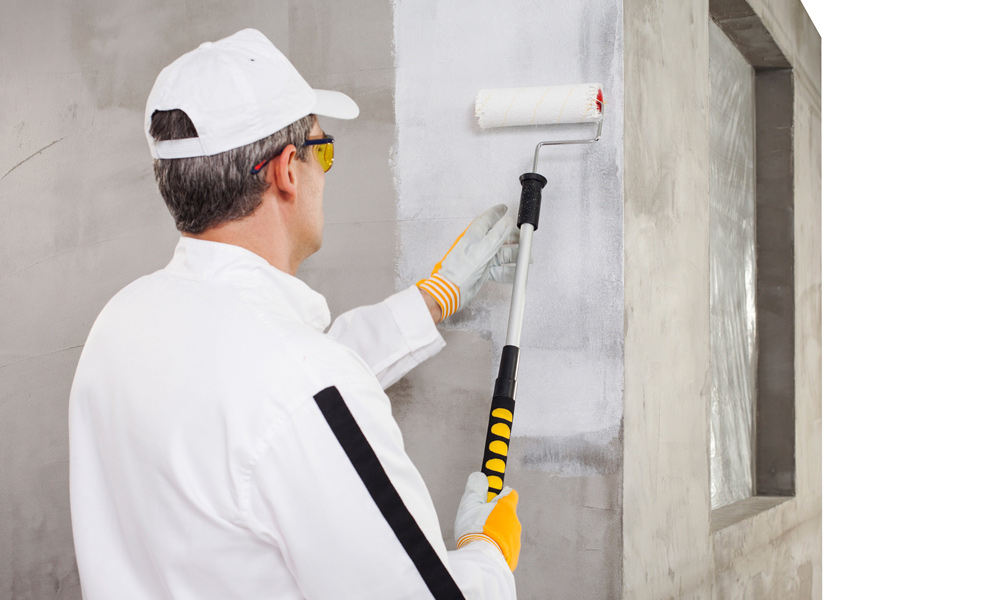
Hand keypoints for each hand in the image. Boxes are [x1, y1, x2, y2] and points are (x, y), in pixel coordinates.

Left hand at [417, 205, 517, 319]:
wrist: (451, 290)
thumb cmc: (460, 270)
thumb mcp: (483, 249)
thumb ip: (497, 235)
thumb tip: (508, 221)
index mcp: (475, 236)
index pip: (487, 219)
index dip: (497, 213)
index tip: (504, 209)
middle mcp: (478, 246)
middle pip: (499, 237)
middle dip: (512, 238)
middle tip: (523, 240)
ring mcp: (481, 259)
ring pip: (501, 255)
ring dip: (514, 257)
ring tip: (525, 259)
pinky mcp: (483, 271)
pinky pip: (499, 269)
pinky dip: (508, 271)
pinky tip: (514, 273)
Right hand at [454, 472, 520, 570]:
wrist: (482, 559)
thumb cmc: (475, 529)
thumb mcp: (470, 503)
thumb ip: (476, 487)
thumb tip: (481, 477)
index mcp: (507, 507)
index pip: (510, 493)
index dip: (499, 493)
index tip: (489, 496)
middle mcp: (515, 523)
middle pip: (505, 515)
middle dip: (494, 516)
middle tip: (478, 521)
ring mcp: (515, 541)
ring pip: (505, 532)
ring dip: (495, 533)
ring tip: (479, 538)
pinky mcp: (512, 556)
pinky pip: (504, 548)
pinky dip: (496, 547)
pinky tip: (484, 549)